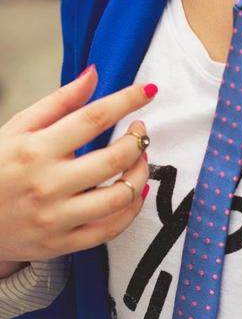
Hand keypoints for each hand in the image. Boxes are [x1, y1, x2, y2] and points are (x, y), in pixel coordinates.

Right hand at [0, 65, 156, 261]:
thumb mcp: (18, 128)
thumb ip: (59, 101)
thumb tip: (94, 74)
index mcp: (35, 149)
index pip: (93, 118)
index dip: (127, 101)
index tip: (147, 92)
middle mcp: (47, 184)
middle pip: (113, 160)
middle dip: (138, 140)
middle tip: (140, 130)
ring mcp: (55, 218)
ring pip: (119, 197)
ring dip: (140, 175)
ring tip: (139, 160)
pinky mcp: (61, 244)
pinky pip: (110, 230)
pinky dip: (131, 210)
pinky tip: (135, 193)